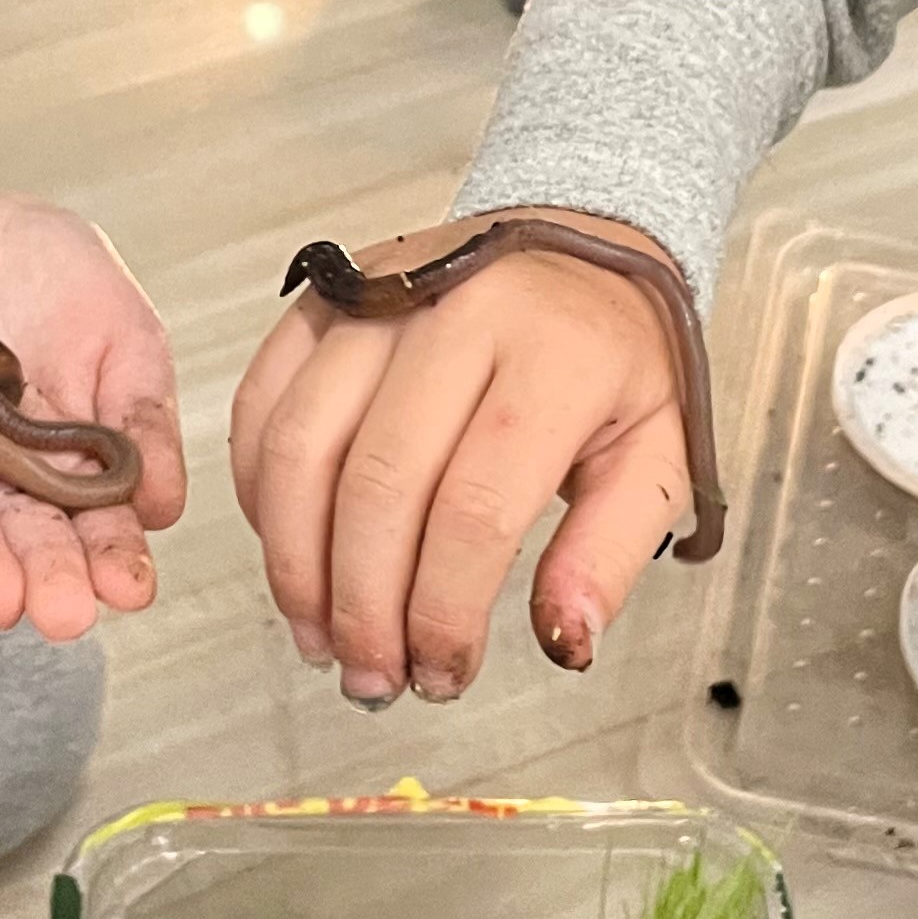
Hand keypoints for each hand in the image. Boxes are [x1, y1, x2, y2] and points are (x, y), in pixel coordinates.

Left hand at [0, 172, 186, 641]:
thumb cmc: (41, 267)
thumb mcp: (120, 326)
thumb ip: (142, 409)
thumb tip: (166, 506)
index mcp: (63, 451)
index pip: (88, 515)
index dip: (109, 553)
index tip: (129, 590)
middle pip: (17, 527)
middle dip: (41, 572)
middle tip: (62, 615)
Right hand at [229, 206, 692, 705]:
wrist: (581, 243)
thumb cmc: (618, 356)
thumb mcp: (660, 453)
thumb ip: (610, 554)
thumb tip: (564, 643)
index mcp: (555, 353)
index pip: (478, 508)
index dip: (445, 611)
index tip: (443, 672)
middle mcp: (459, 311)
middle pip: (378, 485)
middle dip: (363, 606)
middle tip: (373, 675)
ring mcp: (379, 298)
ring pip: (301, 446)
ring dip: (297, 562)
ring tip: (320, 634)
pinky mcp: (325, 298)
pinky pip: (262, 401)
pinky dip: (257, 491)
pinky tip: (288, 548)